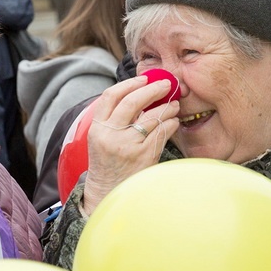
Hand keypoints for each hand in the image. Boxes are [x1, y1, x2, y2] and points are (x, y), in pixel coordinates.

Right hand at [81, 76, 179, 213]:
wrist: (108, 191)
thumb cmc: (107, 161)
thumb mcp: (101, 138)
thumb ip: (114, 117)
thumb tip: (140, 92)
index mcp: (97, 128)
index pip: (111, 96)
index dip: (129, 83)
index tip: (143, 79)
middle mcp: (110, 135)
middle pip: (133, 101)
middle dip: (153, 89)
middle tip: (166, 84)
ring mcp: (128, 145)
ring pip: (152, 116)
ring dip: (167, 106)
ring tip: (173, 104)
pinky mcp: (144, 155)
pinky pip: (162, 132)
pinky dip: (171, 123)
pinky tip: (173, 121)